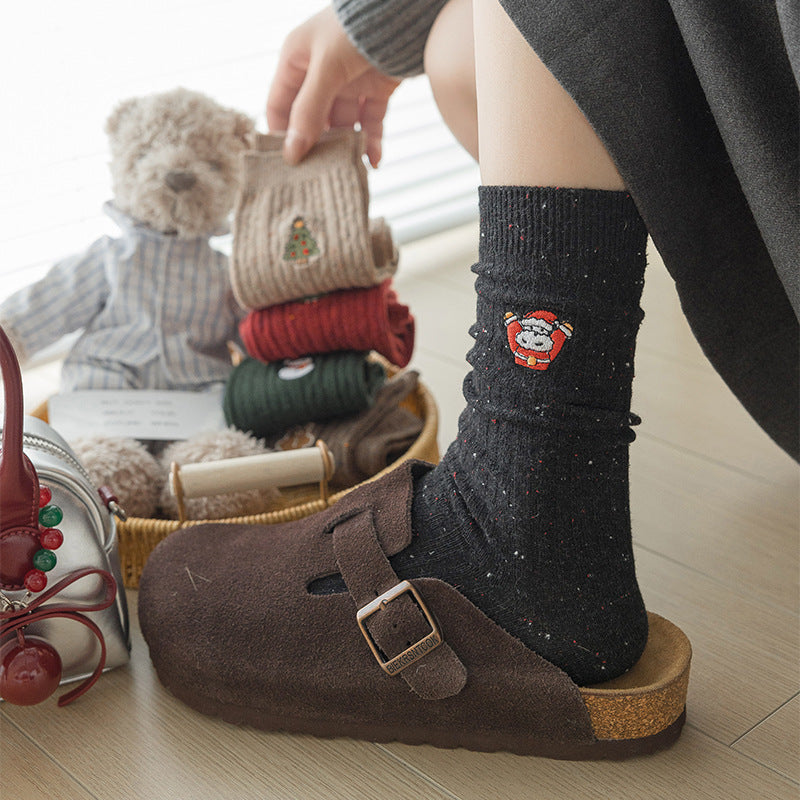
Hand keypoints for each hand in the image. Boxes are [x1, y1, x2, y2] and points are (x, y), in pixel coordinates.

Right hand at [267, 6, 401, 166]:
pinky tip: (373, 161)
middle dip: (316, 146)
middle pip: (313, 120)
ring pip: (343, 125)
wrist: (403, 12)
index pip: (280, 105)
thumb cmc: (355, 29)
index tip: (287, 164)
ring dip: (346, 147)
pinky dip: (372, 142)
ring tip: (347, 169)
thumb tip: (292, 152)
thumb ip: (309, 111)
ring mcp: (349, 83)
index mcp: (297, 61)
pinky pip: (370, 123)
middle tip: (319, 174)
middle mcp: (320, 74)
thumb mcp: (326, 69)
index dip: (281, 134)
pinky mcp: (377, 90)